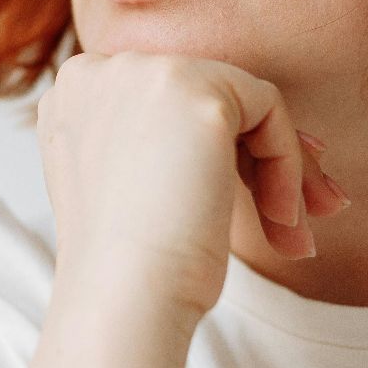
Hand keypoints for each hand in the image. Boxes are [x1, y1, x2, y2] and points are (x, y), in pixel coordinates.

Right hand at [34, 50, 348, 313]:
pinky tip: (280, 219)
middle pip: (206, 94)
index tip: (256, 194)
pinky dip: (287, 164)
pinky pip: (269, 109)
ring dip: (281, 170)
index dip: (216, 147)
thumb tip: (252, 144)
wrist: (121, 296)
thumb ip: (164, 146)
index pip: (165, 103)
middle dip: (260, 158)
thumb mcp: (133, 186)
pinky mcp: (195, 90)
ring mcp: (144, 73)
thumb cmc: (127, 266)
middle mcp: (99, 70)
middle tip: (293, 218)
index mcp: (73, 95)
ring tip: (293, 236)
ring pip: (243, 101)